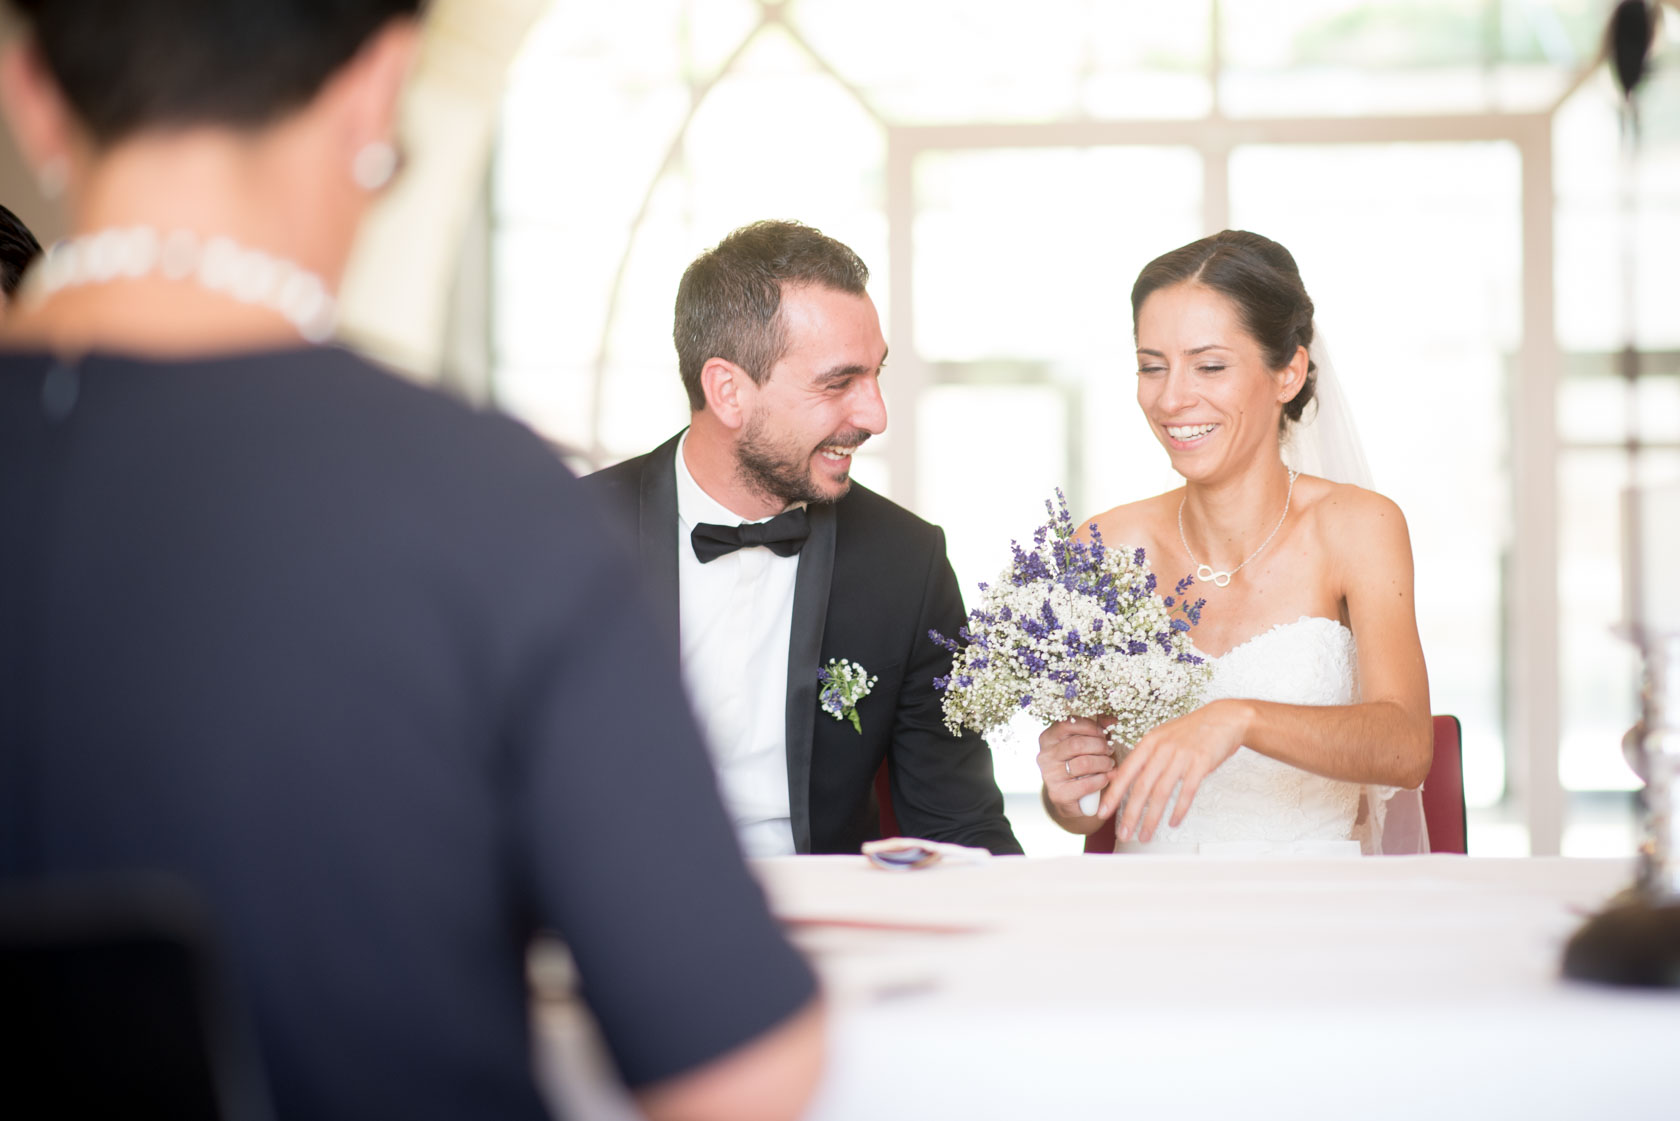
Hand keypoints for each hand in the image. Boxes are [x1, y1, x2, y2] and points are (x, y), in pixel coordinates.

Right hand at [1037, 716, 1116, 817]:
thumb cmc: (1081, 766)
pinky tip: (1105, 778)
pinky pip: (1085, 784)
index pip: (1067, 724)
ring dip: (1103, 763)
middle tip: (1110, 750)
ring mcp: (1050, 776)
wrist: (1072, 799)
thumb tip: (1111, 719)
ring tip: (1110, 765)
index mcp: (1048, 739)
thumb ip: (1096, 730)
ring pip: (1083, 764)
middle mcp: (1045, 756)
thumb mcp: (1085, 745)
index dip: (1090, 726)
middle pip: (1077, 744)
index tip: (1104, 733)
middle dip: (1100, 746)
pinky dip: (1101, 780)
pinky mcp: (1058, 794)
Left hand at [1099, 700, 1249, 842]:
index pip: (1126, 772)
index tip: (1103, 812)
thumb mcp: (1161, 737)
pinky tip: (1173, 822)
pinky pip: (1186, 792)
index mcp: (1149, 743)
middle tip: (1123, 833)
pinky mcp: (1201, 764)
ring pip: (1161, 793)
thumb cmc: (1191, 730)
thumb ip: (1142, 757)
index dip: (1113, 794)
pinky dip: (1179, 810)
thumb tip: (1117, 776)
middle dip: (1130, 814)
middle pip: (1142, 787)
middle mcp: (1162, 749)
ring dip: (1152, 818)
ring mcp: (1182, 756)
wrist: (1223, 719)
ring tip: (1145, 835)